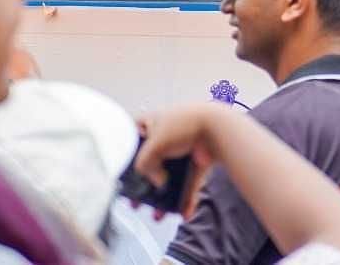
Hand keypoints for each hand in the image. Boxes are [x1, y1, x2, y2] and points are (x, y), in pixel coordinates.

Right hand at [133, 103, 230, 218]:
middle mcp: (167, 137)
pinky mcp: (198, 162)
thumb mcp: (153, 145)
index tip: (121, 174)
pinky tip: (182, 212)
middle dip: (144, 185)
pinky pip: (189, 184)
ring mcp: (183, 150)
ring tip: (158, 214)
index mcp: (153, 124)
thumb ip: (144, 164)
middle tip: (138, 201)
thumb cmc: (184, 125)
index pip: (132, 138)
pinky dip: (187, 199)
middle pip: (151, 164)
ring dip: (165, 198)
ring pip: (170, 179)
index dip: (126, 155)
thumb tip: (157, 182)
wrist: (217, 128)